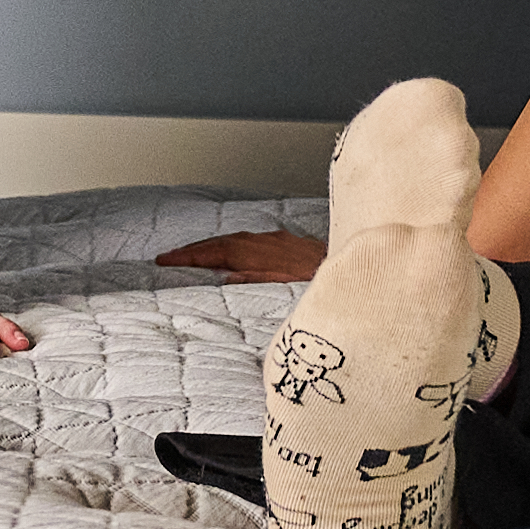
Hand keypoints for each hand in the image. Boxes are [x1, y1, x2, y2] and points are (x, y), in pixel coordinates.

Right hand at [157, 231, 327, 284]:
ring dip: (213, 246)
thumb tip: (228, 277)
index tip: (165, 260)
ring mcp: (282, 241)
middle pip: (224, 241)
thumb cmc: (328, 284)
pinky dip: (234, 245)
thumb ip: (259, 281)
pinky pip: (254, 240)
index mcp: (266, 255)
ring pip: (238, 239)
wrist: (364, 275)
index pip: (218, 252)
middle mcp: (271, 243)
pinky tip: (233, 253)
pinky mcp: (292, 244)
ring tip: (193, 255)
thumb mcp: (293, 289)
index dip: (190, 256)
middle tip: (169, 257)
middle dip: (194, 249)